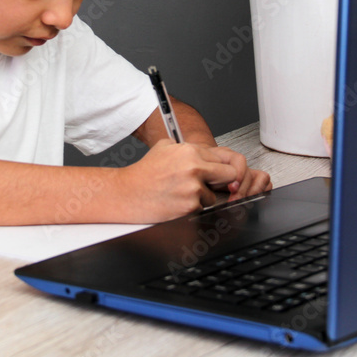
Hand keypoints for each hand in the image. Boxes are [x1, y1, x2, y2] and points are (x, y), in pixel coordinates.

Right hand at [113, 140, 271, 221]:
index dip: (219, 169)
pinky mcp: (190, 206)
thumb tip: (208, 154)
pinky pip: (202, 208)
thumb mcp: (165, 148)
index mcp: (190, 151)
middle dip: (222, 182)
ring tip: (180, 193)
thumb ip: (189, 148)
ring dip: (202, 197)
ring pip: (214, 195)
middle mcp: (194, 168)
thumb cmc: (144, 173)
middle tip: (209, 185)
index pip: (224, 159)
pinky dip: (191, 208)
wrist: (127, 193)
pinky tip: (175, 202)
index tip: (216, 175)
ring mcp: (193, 188)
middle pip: (230, 176)